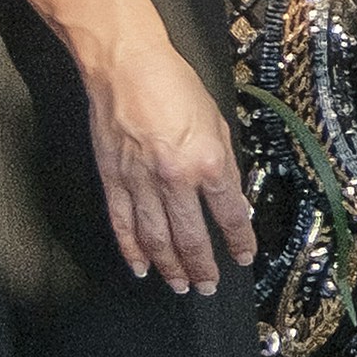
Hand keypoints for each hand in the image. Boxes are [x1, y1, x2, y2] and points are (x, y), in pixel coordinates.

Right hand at [84, 39, 258, 293]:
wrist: (128, 69)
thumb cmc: (177, 88)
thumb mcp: (218, 122)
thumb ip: (225, 165)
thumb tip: (234, 201)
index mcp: (208, 162)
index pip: (230, 214)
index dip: (239, 241)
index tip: (243, 258)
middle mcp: (175, 179)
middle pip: (192, 236)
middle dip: (203, 266)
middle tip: (209, 286)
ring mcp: (140, 183)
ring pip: (157, 239)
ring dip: (170, 267)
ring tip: (181, 286)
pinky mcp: (113, 181)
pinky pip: (123, 225)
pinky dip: (131, 250)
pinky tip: (141, 267)